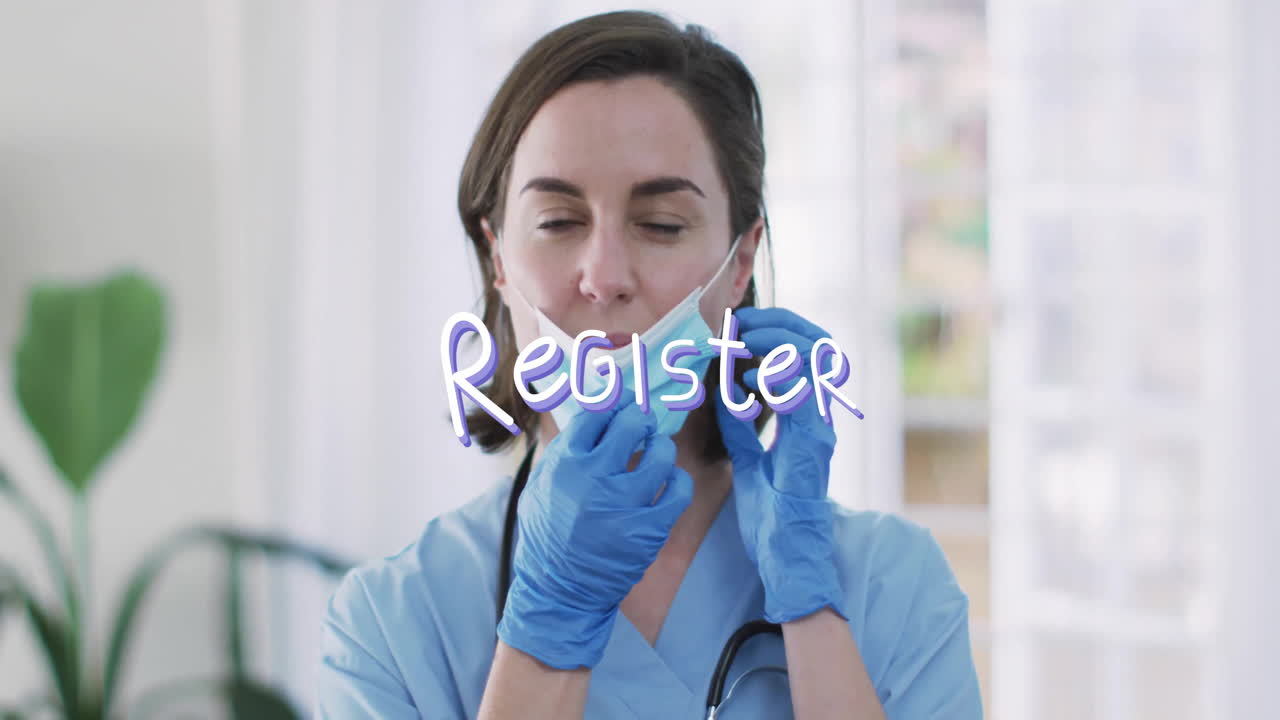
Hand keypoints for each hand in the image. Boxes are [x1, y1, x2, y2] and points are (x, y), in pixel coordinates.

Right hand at [498, 399, 692, 669]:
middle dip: (641, 420)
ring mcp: (624, 504)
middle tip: (643, 426)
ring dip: (661, 449)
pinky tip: (667, 483)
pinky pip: (679, 489)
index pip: (597, 415)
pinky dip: (677, 481)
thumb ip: (564, 452)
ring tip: (656, 454)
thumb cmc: (547, 536)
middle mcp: (595, 478)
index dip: (613, 407)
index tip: (622, 408)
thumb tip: (592, 417)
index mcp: (564, 464)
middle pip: (632, 424)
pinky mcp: (649, 528)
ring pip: (661, 453)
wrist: (559, 591)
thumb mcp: (538, 487)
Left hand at [715, 307, 844, 623]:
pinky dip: (776, 372)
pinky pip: (803, 393)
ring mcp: (819, 428)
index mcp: (805, 418)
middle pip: (814, 345)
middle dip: (775, 323)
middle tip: (736, 322)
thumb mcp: (747, 461)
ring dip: (774, 339)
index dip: (771, 332)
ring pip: (813, 359)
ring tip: (740, 337)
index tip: (734, 328)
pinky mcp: (813, 444)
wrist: (787, 560)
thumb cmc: (773, 519)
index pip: (801, 355)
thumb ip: (739, 428)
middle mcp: (818, 417)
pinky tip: (747, 370)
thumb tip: (726, 393)